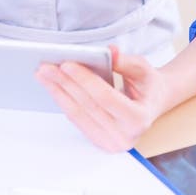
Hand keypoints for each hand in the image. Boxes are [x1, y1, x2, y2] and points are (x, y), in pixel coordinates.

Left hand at [35, 45, 169, 151]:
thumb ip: (125, 61)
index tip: (66, 64)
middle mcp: (125, 136)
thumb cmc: (147, 85)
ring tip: (44, 75)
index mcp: (139, 119)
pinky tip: (52, 87)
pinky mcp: (98, 142)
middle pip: (87, 105)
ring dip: (57, 92)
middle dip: (64, 83)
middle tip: (46, 66)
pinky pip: (76, 119)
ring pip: (77, 114)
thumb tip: (110, 51)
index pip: (105, 97)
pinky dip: (62, 101)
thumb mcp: (143, 69)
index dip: (84, 80)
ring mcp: (110, 143)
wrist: (151, 103)